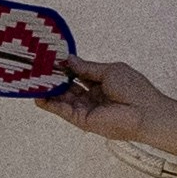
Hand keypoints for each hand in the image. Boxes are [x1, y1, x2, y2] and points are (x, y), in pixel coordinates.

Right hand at [30, 55, 176, 173]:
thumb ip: (86, 67)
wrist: (145, 112)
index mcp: (101, 83)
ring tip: (31, 79)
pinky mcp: (82, 120)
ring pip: (62, 98)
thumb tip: (69, 59)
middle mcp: (92, 96)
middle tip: (35, 67)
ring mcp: (86, 108)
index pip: (77, 74)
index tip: (50, 57)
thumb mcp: (109, 71)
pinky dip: (50, 104)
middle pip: (67, 86)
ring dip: (48, 90)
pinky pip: (63, 111)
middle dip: (53, 77)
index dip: (65, 66)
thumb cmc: (134, 89)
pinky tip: (38, 96)